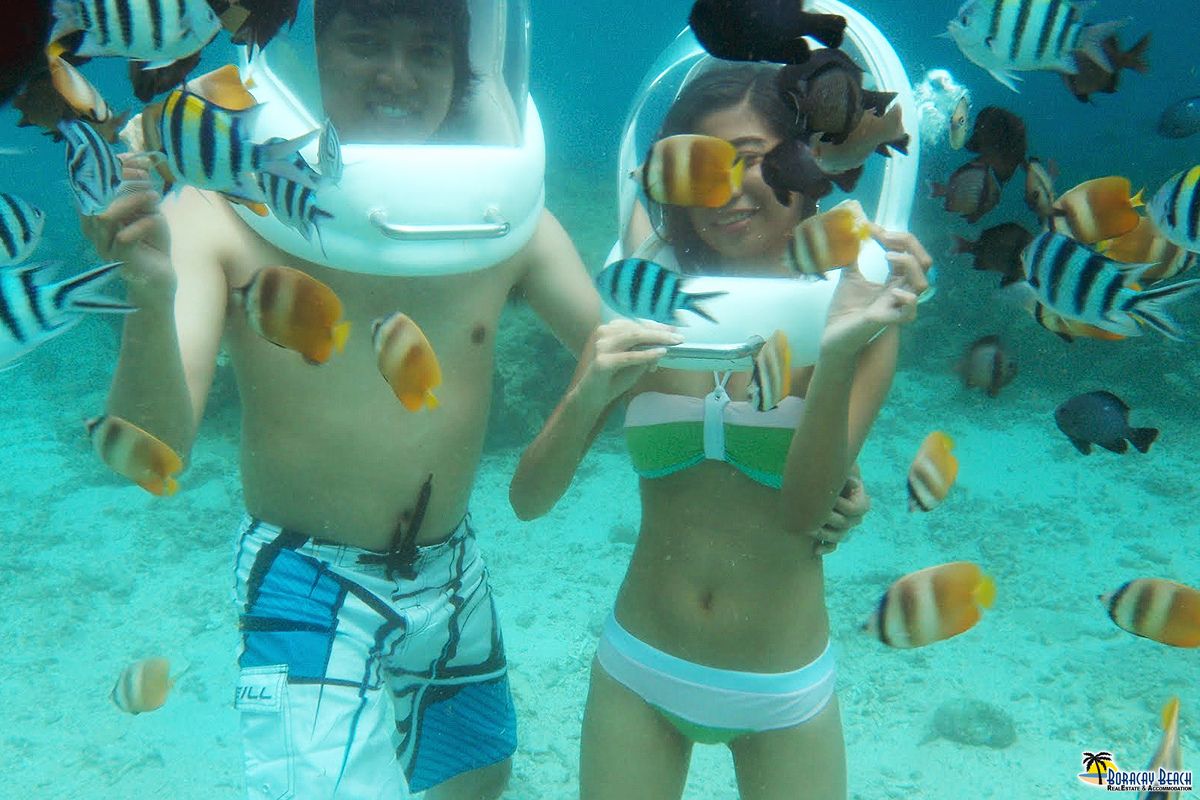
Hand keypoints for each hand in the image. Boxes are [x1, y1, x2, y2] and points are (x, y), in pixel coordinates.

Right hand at [79, 154, 175, 303]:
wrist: (159, 273)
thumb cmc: (150, 238)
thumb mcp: (147, 207)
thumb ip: (140, 185)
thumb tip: (136, 159)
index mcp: (94, 212)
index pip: (90, 185)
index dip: (108, 170)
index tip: (129, 160)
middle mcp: (93, 228)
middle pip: (96, 197)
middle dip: (120, 183)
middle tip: (144, 177)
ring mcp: (104, 245)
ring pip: (106, 216)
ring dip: (131, 201)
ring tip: (153, 196)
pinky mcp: (120, 259)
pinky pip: (123, 238)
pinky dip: (140, 225)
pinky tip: (155, 220)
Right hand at [574, 319, 681, 409]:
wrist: (592, 397)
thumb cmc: (613, 379)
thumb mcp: (634, 363)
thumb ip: (646, 352)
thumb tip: (665, 344)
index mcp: (610, 330)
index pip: (636, 324)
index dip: (656, 326)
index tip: (673, 329)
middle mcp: (604, 334)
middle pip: (637, 328)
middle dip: (660, 332)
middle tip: (678, 337)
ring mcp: (602, 347)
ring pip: (634, 337)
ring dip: (656, 339)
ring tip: (673, 342)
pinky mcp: (603, 362)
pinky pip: (629, 356)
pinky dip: (647, 354)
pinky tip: (660, 353)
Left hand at [811, 467, 870, 555]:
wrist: (822, 479)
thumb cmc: (831, 474)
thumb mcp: (841, 472)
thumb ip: (845, 476)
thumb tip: (848, 480)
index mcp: (862, 502)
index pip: (855, 509)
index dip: (840, 504)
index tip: (827, 496)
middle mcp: (856, 518)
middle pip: (845, 524)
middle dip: (827, 518)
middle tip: (811, 512)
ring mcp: (845, 528)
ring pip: (839, 536)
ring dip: (824, 534)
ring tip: (809, 528)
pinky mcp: (833, 534)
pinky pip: (832, 546)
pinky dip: (825, 548)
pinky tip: (815, 549)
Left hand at [819, 227, 932, 359]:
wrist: (832, 336)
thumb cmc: (845, 310)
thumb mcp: (850, 277)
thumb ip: (853, 256)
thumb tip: (849, 233)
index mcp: (895, 280)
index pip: (908, 252)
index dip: (895, 236)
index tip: (871, 227)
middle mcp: (901, 291)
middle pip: (924, 262)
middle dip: (908, 244)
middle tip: (885, 236)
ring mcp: (897, 306)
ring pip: (923, 283)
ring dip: (909, 264)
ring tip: (887, 256)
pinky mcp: (888, 321)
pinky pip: (910, 312)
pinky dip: (906, 298)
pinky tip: (892, 291)